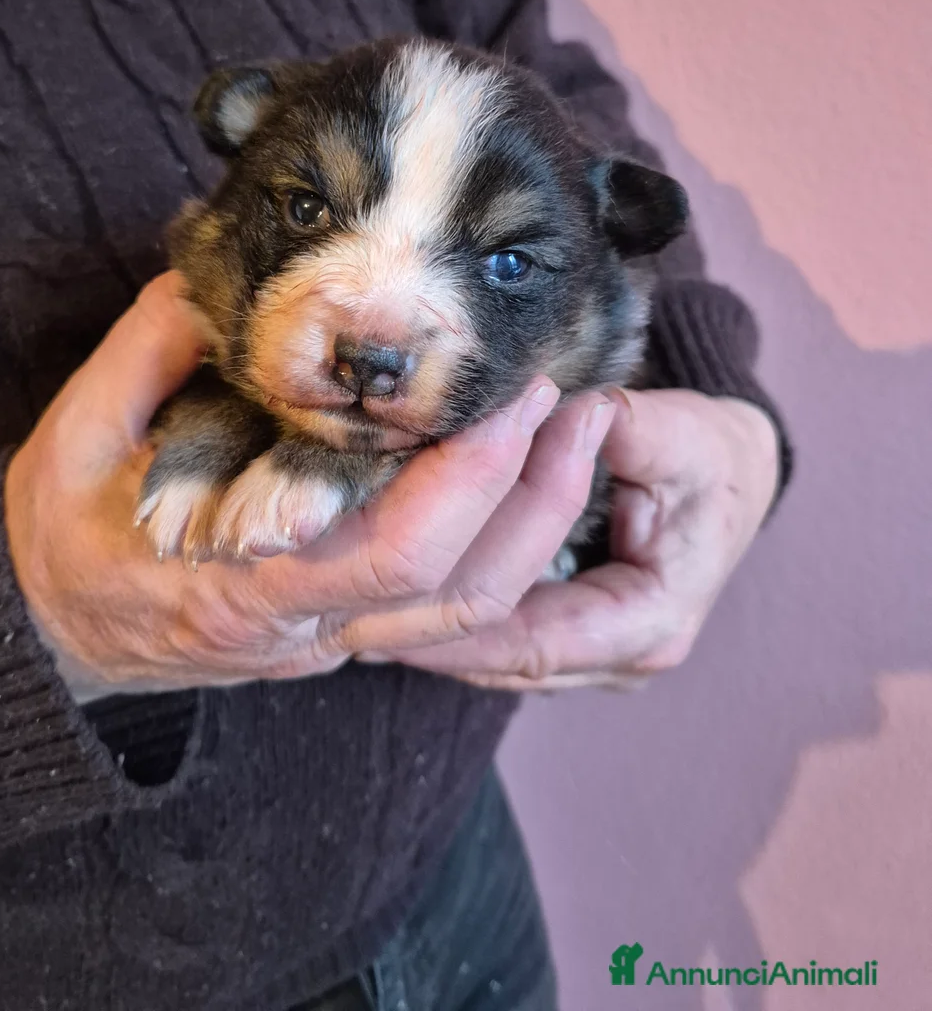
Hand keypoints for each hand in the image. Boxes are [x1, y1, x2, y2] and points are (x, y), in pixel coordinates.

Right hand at [4, 273, 614, 701]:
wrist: (50, 625)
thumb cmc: (65, 528)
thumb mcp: (83, 431)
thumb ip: (155, 349)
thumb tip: (223, 277)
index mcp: (243, 587)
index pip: (393, 556)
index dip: (471, 482)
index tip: (513, 390)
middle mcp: (306, 629)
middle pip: (460, 593)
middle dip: (534, 494)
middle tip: (575, 396)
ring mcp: (332, 640)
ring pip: (471, 615)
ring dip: (540, 524)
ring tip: (579, 429)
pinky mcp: (345, 628)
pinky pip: (450, 607)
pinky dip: (508, 544)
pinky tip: (535, 472)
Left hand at [363, 388, 779, 690]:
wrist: (735, 476)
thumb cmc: (709, 456)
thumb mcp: (680, 433)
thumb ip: (627, 428)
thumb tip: (575, 412)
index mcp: (649, 623)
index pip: (529, 640)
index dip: (450, 624)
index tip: (378, 597)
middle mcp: (622, 656)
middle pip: (502, 660)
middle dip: (422, 636)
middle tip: (338, 611)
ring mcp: (599, 655)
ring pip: (497, 660)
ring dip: (429, 634)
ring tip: (348, 609)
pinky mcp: (576, 637)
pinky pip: (505, 641)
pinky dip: (452, 621)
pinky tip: (394, 599)